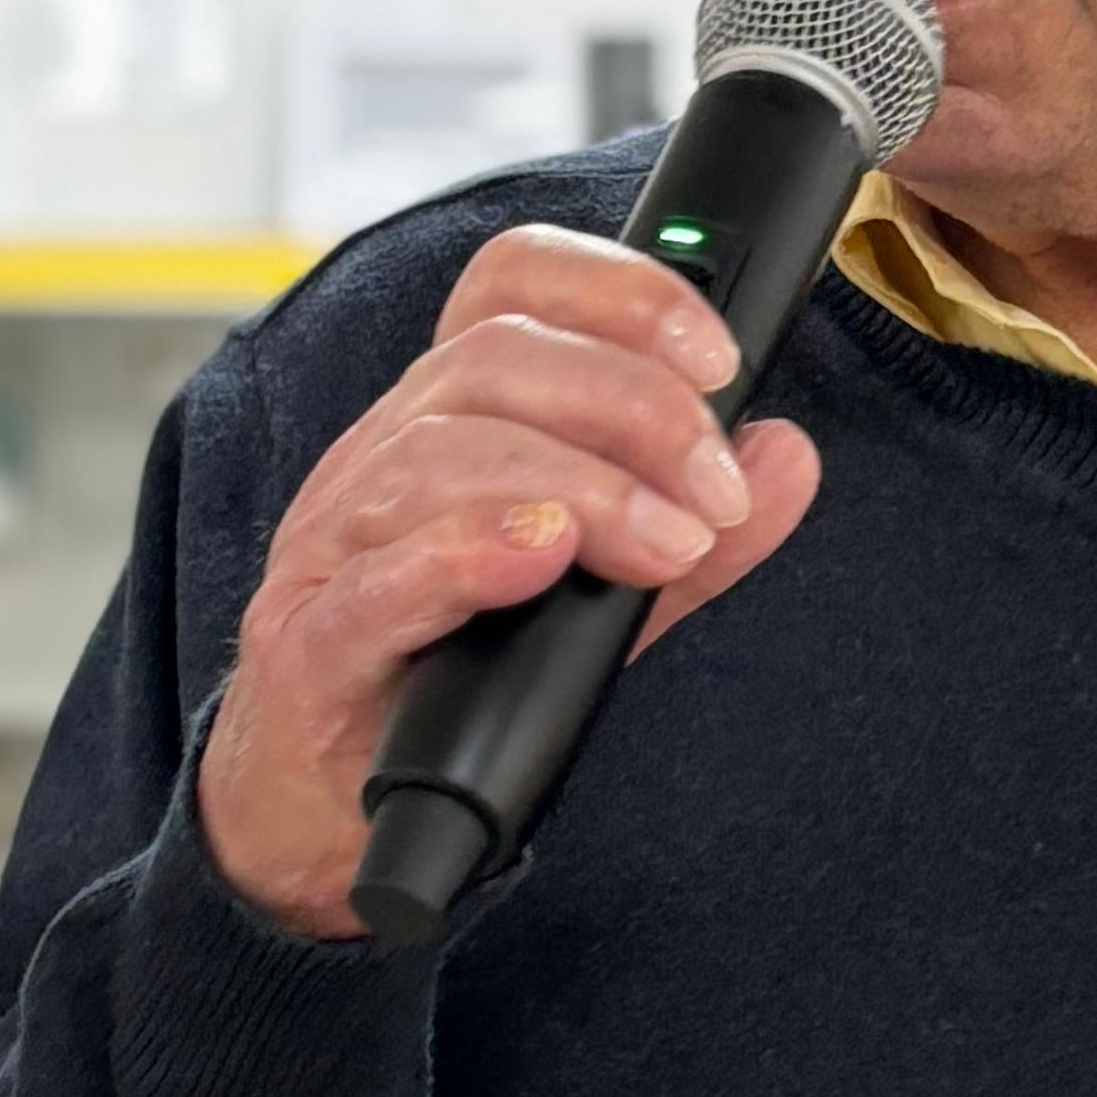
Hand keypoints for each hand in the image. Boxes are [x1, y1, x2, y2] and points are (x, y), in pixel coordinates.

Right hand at [199, 226, 820, 938]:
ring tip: (668, 547)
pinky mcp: (311, 649)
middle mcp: (379, 460)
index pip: (509, 285)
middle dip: (634, 409)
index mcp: (445, 420)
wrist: (328, 812)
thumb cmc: (452, 682)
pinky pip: (380, 579)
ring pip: (439, 455)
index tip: (717, 359)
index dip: (618, 290)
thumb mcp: (598, 597)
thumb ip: (691, 531)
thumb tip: (785, 455)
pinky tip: (546, 557)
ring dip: (583, 489)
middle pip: (492, 359)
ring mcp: (334, 549)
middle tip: (716, 493)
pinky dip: (471, 554)